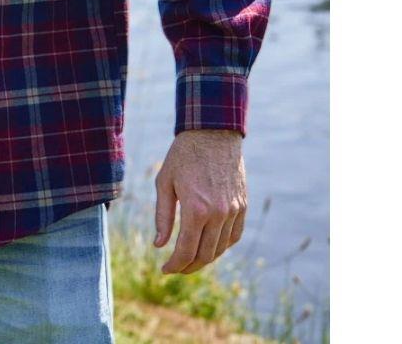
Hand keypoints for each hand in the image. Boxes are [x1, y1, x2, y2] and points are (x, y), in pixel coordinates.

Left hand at [153, 129, 246, 274]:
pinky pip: (235, 235)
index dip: (175, 265)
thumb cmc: (183, 155)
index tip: (165, 269)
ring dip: (206, 259)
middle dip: (188, 267)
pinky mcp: (242, 205)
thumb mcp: (165, 182)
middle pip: (205, 255)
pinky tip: (210, 246)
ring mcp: (233, 210)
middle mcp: (218, 214)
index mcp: (196, 209)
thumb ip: (163, 216)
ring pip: (221, 248)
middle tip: (176, 268)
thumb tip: (159, 245)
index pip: (186, 251)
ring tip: (191, 259)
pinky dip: (222, 246)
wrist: (213, 132)